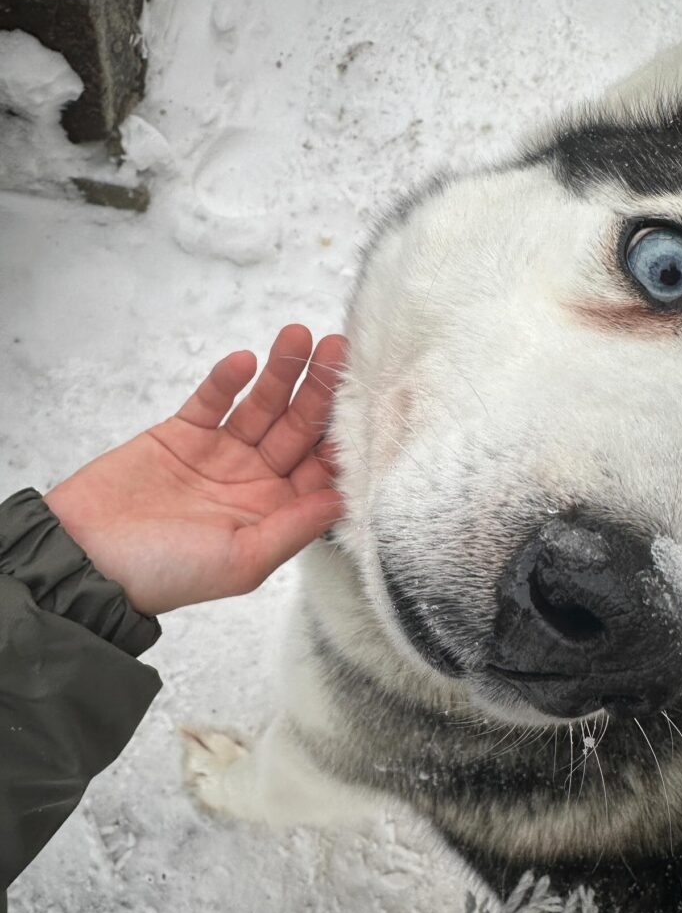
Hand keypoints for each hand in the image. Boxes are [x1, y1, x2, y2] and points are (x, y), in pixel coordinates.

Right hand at [44, 325, 346, 615]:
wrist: (85, 559)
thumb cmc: (165, 574)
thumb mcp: (241, 562)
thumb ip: (293, 528)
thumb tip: (343, 499)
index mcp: (275, 513)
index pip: (321, 467)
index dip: (341, 435)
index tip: (365, 401)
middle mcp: (254, 480)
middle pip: (297, 428)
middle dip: (319, 391)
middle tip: (337, 352)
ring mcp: (218, 453)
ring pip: (261, 405)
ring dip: (281, 373)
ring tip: (297, 338)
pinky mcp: (180, 433)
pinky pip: (212, 399)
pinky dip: (227, 379)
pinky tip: (246, 361)